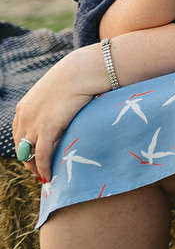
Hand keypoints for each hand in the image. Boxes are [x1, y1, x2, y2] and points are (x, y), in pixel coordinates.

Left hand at [12, 46, 109, 184]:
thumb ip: (55, 103)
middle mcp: (24, 118)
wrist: (81, 71)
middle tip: (41, 170)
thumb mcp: (57, 91)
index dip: (26, 148)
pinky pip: (42, 156)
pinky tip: (50, 177)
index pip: (19, 135)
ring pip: (29, 155)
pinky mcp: (47, 130)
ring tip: (46, 177)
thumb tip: (66, 107)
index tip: (36, 156)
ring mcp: (34, 124)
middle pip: (21, 147)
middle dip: (30, 161)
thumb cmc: (76, 76)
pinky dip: (44, 168)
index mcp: (24, 108)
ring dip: (36, 169)